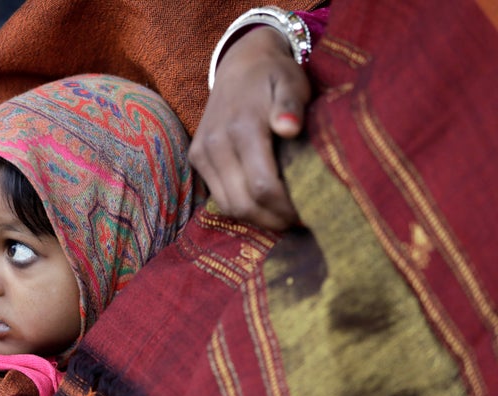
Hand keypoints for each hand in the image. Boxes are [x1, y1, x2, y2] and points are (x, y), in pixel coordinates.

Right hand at [189, 26, 309, 230]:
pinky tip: (263, 205)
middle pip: (244, 203)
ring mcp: (202, 152)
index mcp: (242, 127)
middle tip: (300, 222)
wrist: (239, 63)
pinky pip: (219, 196)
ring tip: (283, 217)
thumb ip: (291, 105)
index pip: (264, 186)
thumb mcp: (290, 83)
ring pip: (229, 206)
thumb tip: (289, 128)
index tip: (310, 213)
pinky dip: (241, 207)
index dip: (287, 208)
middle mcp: (216, 144)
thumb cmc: (274, 76)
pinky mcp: (196, 157)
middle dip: (274, 220)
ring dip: (257, 219)